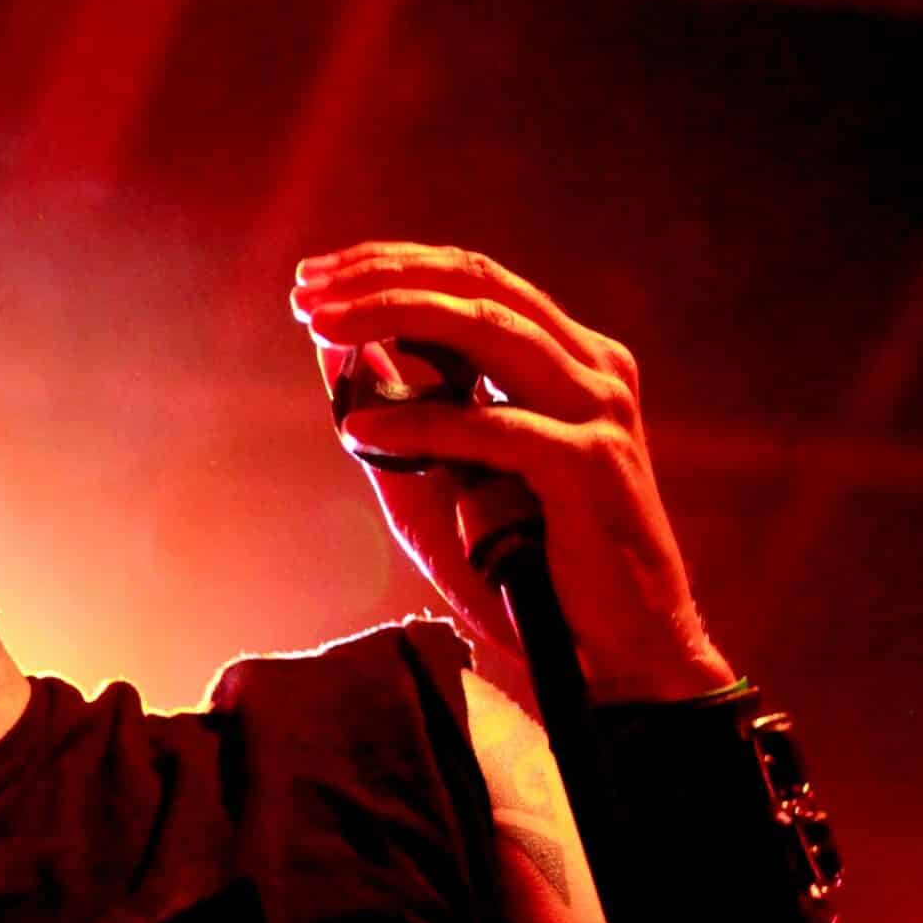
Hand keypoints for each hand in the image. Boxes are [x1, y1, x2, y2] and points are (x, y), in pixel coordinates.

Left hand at [291, 242, 735, 701]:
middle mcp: (591, 368)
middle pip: (477, 285)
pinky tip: (363, 432)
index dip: (387, 267)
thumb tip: (338, 350)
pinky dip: (422, 426)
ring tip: (321, 328)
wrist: (616, 655)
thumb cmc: (529, 572)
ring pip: (488, 330)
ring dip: (393, 318)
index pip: (472, 279)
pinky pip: (494, 428)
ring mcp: (598, 412)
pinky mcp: (591, 466)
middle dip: (380, 277)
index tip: (315, 280)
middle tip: (306, 291)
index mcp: (567, 358)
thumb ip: (403, 413)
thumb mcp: (448, 480)